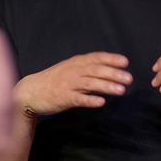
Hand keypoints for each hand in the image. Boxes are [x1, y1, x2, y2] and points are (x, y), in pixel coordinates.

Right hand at [15, 52, 132, 115]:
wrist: (30, 91)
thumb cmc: (54, 80)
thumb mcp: (70, 68)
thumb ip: (86, 68)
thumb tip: (108, 70)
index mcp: (76, 62)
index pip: (96, 58)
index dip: (111, 59)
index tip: (125, 62)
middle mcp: (73, 71)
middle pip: (96, 70)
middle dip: (114, 73)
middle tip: (129, 78)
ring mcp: (68, 84)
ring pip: (90, 84)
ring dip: (107, 86)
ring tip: (121, 90)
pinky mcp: (63, 98)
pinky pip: (79, 99)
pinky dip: (90, 100)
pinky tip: (101, 102)